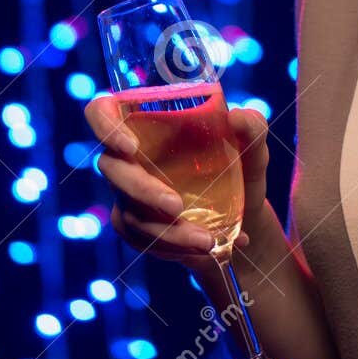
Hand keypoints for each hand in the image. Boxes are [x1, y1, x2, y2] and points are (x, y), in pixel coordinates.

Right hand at [82, 95, 270, 263]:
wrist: (246, 218)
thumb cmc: (241, 171)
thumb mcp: (254, 150)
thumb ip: (253, 129)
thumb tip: (238, 117)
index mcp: (150, 124)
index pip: (103, 112)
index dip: (104, 124)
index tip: (131, 146)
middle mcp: (131, 156)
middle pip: (111, 167)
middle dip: (143, 191)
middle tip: (177, 206)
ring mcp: (129, 193)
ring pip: (130, 212)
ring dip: (167, 231)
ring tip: (208, 240)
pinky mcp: (135, 224)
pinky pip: (141, 238)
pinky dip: (174, 247)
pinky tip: (206, 247)